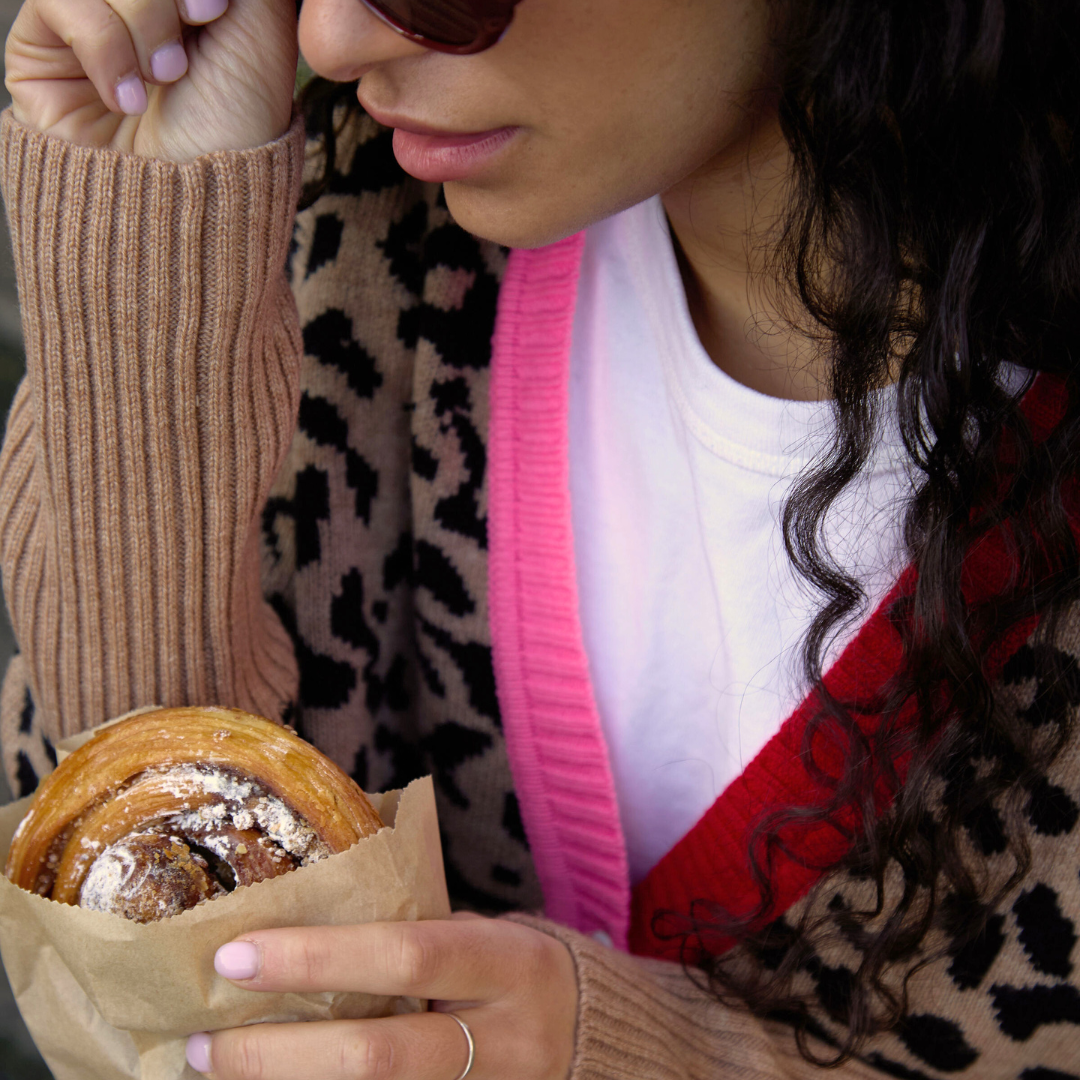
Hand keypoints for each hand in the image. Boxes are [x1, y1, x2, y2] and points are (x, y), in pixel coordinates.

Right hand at [5, 0, 297, 160]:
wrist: (188, 210)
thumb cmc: (236, 128)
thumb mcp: (261, 26)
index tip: (215, 6)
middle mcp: (141, 4)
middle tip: (203, 19)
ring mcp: (90, 19)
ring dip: (142, 13)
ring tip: (168, 75)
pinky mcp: (44, 44)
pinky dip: (102, 42)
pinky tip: (128, 93)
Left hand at [185, 911, 578, 1079]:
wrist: (602, 1046)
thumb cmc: (521, 973)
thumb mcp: (489, 940)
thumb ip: (419, 941)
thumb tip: (305, 931)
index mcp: (507, 962)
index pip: (405, 955)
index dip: (319, 958)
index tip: (237, 955)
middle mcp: (503, 1039)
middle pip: (380, 1057)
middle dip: (279, 1056)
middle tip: (200, 1044)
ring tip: (215, 1074)